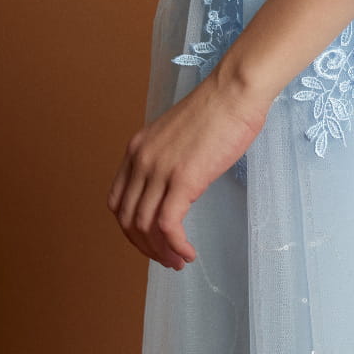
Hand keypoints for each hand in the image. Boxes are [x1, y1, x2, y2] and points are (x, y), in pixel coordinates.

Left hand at [107, 67, 269, 270]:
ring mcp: (160, 170)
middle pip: (128, 219)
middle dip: (144, 246)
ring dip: (161, 251)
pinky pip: (169, 225)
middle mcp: (141, 160)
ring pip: (146, 226)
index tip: (149, 240)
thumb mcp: (179, 134)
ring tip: (178, 261)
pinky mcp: (184, 179)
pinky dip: (176, 246)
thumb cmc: (218, 109)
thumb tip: (177, 185)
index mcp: (137, 149)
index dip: (129, 228)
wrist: (235, 91)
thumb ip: (168, 158)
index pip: (117, 200)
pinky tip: (188, 254)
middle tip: (165, 259)